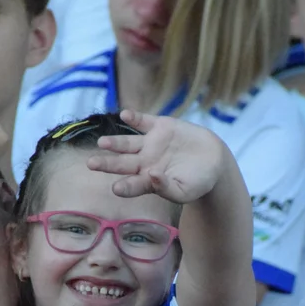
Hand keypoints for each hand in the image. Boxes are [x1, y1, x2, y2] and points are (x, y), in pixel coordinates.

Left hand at [88, 108, 225, 204]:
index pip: (133, 185)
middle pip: (122, 163)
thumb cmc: (198, 182)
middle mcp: (144, 162)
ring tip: (102, 143)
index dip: (125, 187)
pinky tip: (125, 115)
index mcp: (149, 181)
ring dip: (115, 142)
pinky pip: (143, 121)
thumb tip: (152, 175)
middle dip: (107, 163)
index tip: (116, 188)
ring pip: (127, 143)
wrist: (213, 160)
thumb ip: (167, 188)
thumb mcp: (186, 191)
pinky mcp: (160, 126)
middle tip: (91, 164)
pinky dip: (134, 117)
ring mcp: (150, 144)